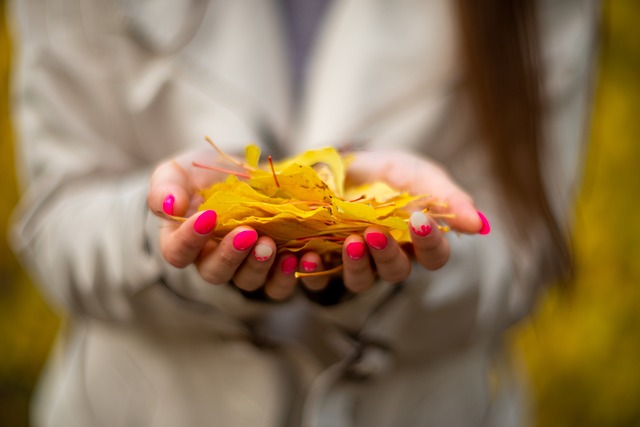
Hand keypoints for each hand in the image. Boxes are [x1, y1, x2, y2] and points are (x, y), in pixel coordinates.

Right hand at [147, 148, 298, 300]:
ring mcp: (246, 266)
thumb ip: (165, 187)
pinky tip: (305, 256)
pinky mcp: (275, 266)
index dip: (190, 240)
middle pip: (216, 273)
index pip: (178, 253)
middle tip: (247, 233)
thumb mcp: (178, 172)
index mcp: (184, 242)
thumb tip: (169, 205)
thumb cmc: (203, 175)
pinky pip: (282, 282)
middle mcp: (213, 261)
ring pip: (250, 281)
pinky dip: (294, 274)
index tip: (207, 216)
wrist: (241, 174)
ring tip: (272, 244)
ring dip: (262, 266)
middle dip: (232, 256)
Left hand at [297, 150, 489, 292]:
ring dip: (357, 265)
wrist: (343, 163)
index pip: (434, 256)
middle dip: (387, 254)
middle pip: (397, 272)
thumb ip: (447, 197)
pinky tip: (308, 256)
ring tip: (349, 241)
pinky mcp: (325, 261)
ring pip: (362, 280)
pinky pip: (321, 277)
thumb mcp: (418, 174)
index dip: (429, 244)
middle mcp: (390, 257)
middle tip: (375, 233)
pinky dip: (316, 270)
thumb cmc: (389, 172)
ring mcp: (357, 261)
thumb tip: (480, 224)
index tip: (419, 220)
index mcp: (418, 240)